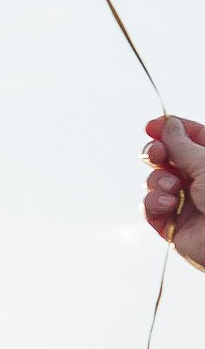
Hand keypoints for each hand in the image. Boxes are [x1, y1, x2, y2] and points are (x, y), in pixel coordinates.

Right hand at [144, 116, 204, 270]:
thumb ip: (182, 144)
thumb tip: (168, 125)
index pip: (190, 138)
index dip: (170, 130)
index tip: (151, 125)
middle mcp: (199, 181)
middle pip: (166, 158)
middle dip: (156, 153)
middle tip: (157, 154)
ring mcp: (185, 202)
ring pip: (154, 181)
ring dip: (158, 181)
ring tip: (173, 189)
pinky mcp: (171, 224)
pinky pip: (149, 207)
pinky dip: (153, 202)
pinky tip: (168, 205)